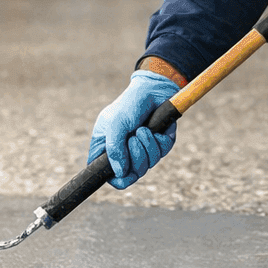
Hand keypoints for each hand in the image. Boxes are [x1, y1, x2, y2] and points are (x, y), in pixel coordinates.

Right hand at [87, 70, 180, 188]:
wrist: (153, 90)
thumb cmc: (129, 104)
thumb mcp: (116, 124)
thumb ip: (114, 149)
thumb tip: (120, 172)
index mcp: (106, 149)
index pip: (108, 176)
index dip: (116, 178)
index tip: (123, 170)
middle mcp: (124, 153)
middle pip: (132, 174)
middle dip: (136, 157)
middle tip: (134, 137)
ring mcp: (142, 150)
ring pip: (148, 165)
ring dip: (147, 146)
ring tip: (144, 129)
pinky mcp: (159, 145)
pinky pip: (162, 154)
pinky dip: (159, 141)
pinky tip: (154, 128)